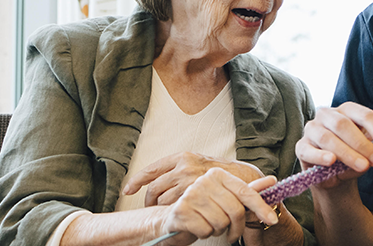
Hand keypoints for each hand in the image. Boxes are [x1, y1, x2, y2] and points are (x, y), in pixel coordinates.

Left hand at [123, 152, 264, 206]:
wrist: (244, 179)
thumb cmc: (220, 174)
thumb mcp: (198, 164)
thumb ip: (179, 171)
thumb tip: (158, 181)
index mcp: (181, 157)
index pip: (151, 170)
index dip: (137, 181)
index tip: (128, 190)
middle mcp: (183, 166)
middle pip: (154, 188)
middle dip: (149, 201)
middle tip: (150, 209)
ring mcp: (190, 181)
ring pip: (163, 201)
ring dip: (163, 210)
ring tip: (167, 214)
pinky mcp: (197, 193)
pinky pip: (177, 208)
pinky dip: (175, 214)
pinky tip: (177, 216)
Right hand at [153, 168, 278, 245]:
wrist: (172, 218)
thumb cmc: (203, 209)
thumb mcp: (227, 198)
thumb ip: (248, 191)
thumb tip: (272, 180)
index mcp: (217, 174)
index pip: (245, 192)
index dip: (261, 207)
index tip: (272, 221)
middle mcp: (203, 181)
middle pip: (235, 210)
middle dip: (236, 227)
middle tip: (231, 234)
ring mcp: (191, 195)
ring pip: (221, 222)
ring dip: (217, 230)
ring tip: (209, 225)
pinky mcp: (181, 211)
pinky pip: (206, 230)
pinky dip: (204, 234)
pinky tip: (197, 228)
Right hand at [294, 102, 372, 188]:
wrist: (334, 177)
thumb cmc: (352, 158)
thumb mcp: (367, 151)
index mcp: (347, 110)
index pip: (365, 115)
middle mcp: (327, 115)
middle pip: (344, 124)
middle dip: (362, 144)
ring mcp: (312, 129)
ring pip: (328, 138)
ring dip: (347, 153)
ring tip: (362, 166)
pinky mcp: (301, 147)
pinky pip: (309, 150)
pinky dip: (321, 156)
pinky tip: (331, 161)